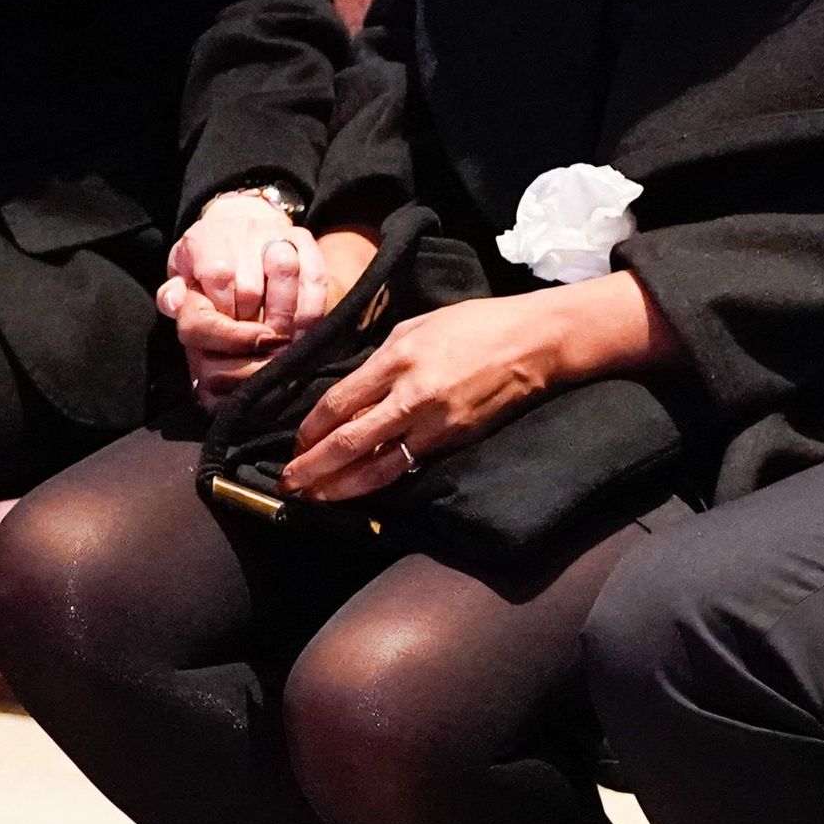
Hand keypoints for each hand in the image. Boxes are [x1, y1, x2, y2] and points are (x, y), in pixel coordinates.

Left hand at [161, 193, 347, 404]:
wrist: (238, 227)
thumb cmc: (205, 264)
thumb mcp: (182, 276)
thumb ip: (172, 295)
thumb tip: (173, 303)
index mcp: (203, 240)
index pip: (217, 279)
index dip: (224, 317)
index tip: (227, 336)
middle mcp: (240, 230)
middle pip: (249, 287)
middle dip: (251, 326)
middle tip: (251, 346)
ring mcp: (275, 233)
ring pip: (285, 274)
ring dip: (283, 318)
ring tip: (279, 344)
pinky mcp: (304, 239)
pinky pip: (314, 278)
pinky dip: (310, 310)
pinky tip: (301, 333)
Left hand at [281, 288, 574, 499]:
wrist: (534, 342)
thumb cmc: (475, 324)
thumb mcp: (416, 327)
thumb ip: (380, 361)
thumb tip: (350, 393)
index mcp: (397, 359)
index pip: (339, 404)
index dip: (311, 430)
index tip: (295, 444)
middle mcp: (412, 396)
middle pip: (350, 443)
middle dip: (314, 468)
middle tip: (289, 485)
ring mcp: (436, 424)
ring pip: (379, 467)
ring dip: (342, 487)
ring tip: (317, 499)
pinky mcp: (456, 441)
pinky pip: (409, 465)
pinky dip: (380, 481)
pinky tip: (361, 489)